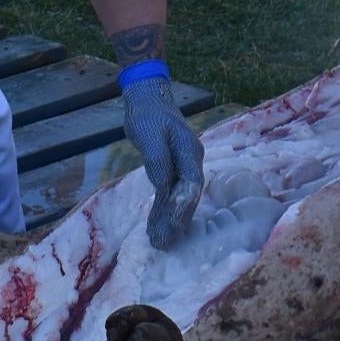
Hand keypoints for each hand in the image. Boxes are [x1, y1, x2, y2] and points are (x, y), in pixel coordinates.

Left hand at [122, 76, 206, 248]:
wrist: (148, 97)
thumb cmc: (147, 114)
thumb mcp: (148, 134)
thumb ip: (157, 160)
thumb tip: (164, 186)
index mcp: (189, 151)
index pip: (190, 185)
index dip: (183, 208)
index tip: (173, 228)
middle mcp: (192, 160)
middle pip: (188, 195)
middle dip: (178, 220)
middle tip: (165, 243)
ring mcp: (185, 164)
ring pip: (181, 196)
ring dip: (172, 218)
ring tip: (161, 240)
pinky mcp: (175, 167)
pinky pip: (173, 191)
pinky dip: (167, 207)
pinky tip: (159, 222)